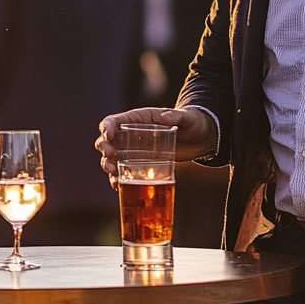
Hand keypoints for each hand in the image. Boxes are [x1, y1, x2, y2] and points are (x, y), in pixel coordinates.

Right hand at [95, 107, 215, 188]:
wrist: (200, 138)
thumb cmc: (192, 122)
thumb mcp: (186, 117)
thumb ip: (176, 116)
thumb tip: (164, 117)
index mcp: (138, 119)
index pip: (114, 121)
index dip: (107, 127)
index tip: (109, 135)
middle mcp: (131, 135)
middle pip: (107, 141)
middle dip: (104, 148)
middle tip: (111, 157)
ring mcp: (134, 151)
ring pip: (112, 158)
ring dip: (108, 166)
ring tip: (113, 176)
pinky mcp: (141, 164)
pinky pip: (124, 172)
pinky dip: (118, 180)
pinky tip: (117, 187)